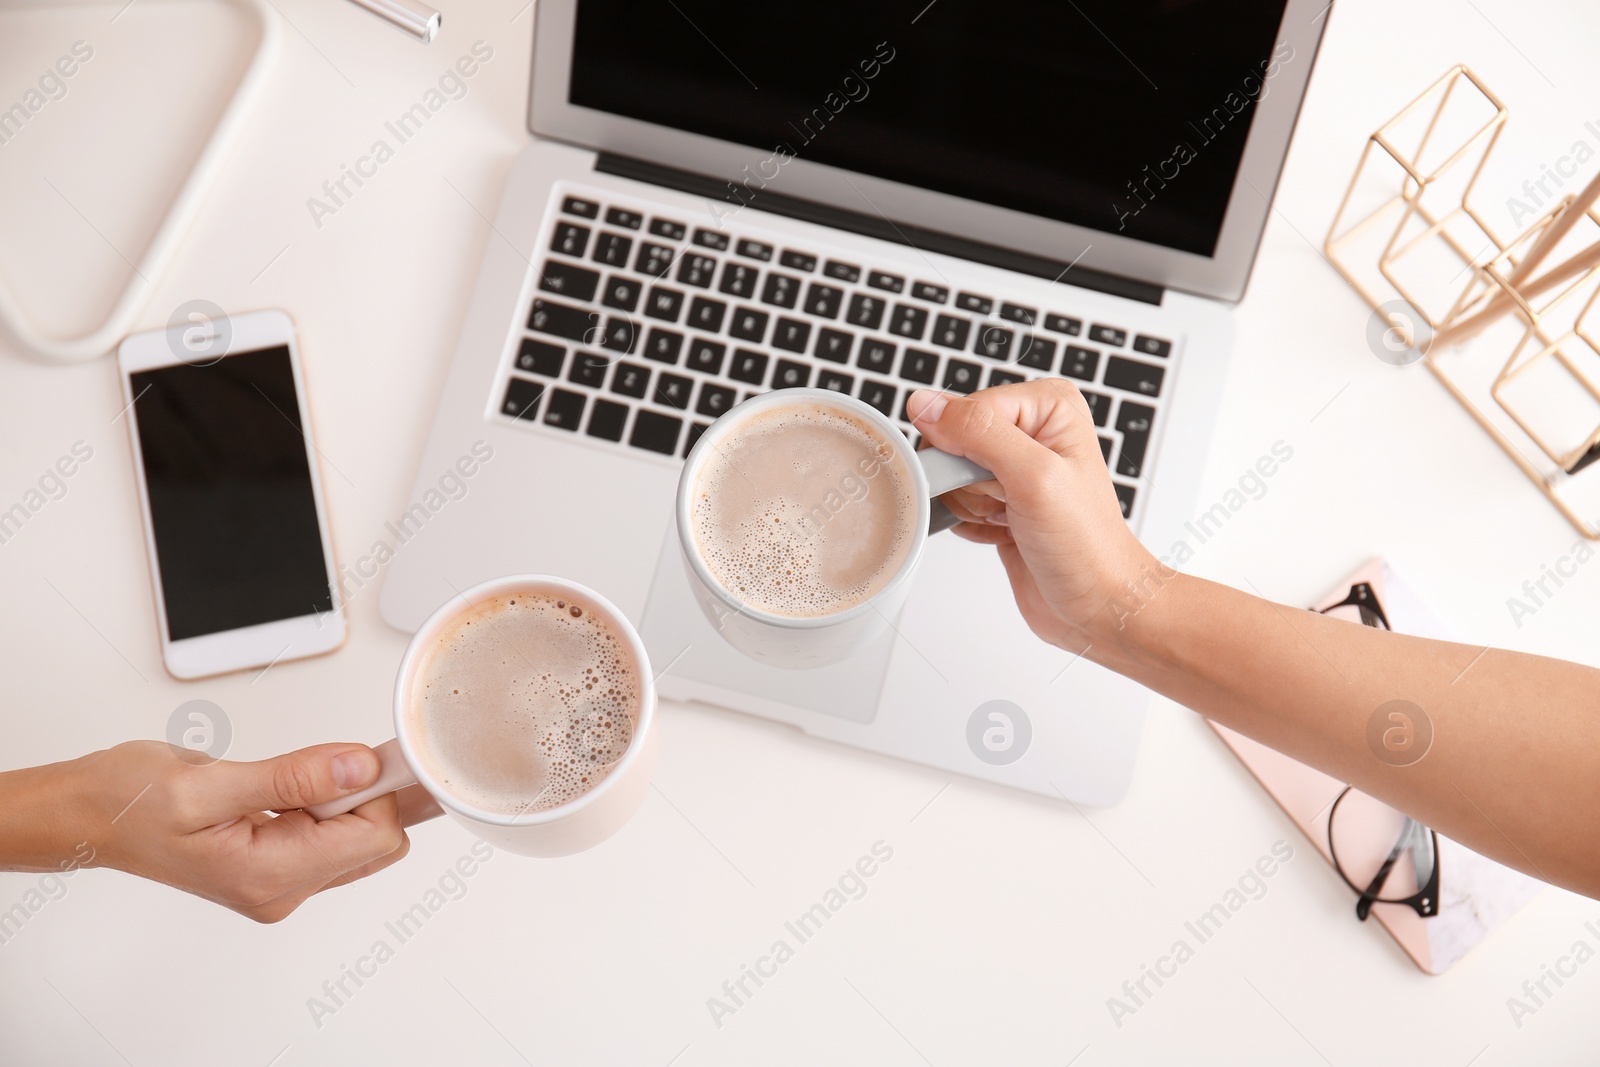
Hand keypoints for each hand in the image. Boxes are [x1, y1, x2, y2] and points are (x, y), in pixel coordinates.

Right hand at [63, 741, 431, 921]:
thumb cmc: (129, 801)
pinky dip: (327, 804)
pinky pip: (335, 835)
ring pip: (362, 838)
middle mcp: (281, 891)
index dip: (374, 788)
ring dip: (342, 798)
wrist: (90, 814)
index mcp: (267, 876)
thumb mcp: (207, 782)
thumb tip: (359, 769)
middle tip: (312, 766)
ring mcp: (281, 883)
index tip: (355, 755)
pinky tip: (289, 790)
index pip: (375, 836)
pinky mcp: (279, 866)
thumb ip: (292, 778)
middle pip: (378, 841)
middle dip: (361, 794)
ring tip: (285, 782)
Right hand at [907, 381, 1162, 653]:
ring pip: (951, 474)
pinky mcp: (1000, 499)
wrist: (1096, 604)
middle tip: (1007, 502)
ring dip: (973, 506)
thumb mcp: (1034, 476)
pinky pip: (956, 501)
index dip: (967, 449)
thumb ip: (978, 433)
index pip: (967, 408)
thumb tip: (927, 405)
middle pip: (955, 441)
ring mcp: (1014, 467)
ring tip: (1010, 519)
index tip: (993, 482)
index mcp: (1047, 407)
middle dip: (970, 481)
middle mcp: (1032, 430)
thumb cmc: (1087, 544)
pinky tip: (1004, 531)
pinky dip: (971, 523)